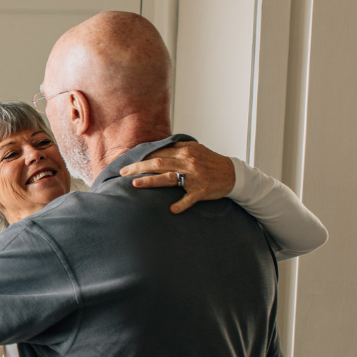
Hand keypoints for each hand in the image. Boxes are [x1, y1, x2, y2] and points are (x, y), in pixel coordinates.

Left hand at [120, 141, 235, 213]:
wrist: (232, 174)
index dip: (141, 157)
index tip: (128, 163)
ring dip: (151, 181)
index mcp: (185, 151)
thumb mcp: (195, 149)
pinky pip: (189, 199)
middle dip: (138, 167)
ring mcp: (194, 177)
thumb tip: (156, 146)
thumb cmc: (210, 162)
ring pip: (168, 179)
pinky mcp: (201, 191)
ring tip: (135, 184)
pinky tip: (171, 209)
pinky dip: (180, 204)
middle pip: (158, 163)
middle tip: (123, 172)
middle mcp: (188, 162)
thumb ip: (176, 147)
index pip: (158, 153)